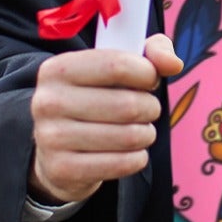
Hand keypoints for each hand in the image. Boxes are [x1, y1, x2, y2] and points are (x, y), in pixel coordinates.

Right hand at [28, 32, 184, 204]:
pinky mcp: (62, 169)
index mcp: (58, 68)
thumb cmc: (96, 98)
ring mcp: (51, 138)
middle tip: (147, 110)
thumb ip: (151, 52)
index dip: (147, 74)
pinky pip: (122, 164)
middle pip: (127, 104)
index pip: (117, 65)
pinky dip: (137, 158)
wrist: (57, 149)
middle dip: (150, 108)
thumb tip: (173, 64)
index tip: (149, 80)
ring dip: (146, 134)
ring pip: (128, 136)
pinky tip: (130, 152)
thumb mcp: (117, 66)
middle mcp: (48, 101)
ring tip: (139, 131)